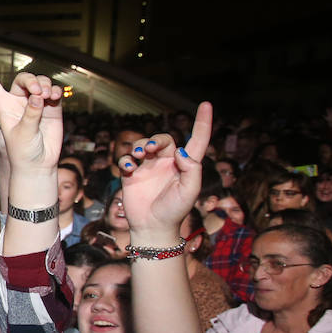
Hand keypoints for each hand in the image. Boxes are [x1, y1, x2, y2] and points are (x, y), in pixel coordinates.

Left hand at [0, 50, 61, 173]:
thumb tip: (39, 96)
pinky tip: (56, 95)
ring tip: (48, 96)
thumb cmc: (23, 152)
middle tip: (38, 91)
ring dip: (45, 84)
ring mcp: (35, 103)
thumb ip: (31, 115)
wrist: (38, 164)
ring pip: (40, 82)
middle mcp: (18, 102)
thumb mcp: (23, 134)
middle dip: (32, 80)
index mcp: (3, 106)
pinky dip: (56, 90)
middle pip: (23, 79)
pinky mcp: (51, 107)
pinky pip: (54, 91)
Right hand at [118, 102, 213, 242]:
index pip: (197, 139)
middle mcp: (168, 163)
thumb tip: (182, 150)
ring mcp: (149, 168)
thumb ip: (192, 169)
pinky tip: (128, 168)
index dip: (202, 122)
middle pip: (162, 139)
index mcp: (185, 165)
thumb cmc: (175, 211)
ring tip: (137, 156)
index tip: (206, 104)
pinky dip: (125, 160)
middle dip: (154, 139)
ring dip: (138, 146)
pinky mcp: (132, 175)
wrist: (152, 227)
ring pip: (143, 145)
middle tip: (147, 150)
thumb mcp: (190, 191)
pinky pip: (127, 159)